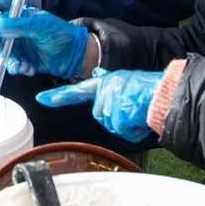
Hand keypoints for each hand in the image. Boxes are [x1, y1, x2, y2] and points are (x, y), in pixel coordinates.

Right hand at [0, 8, 88, 78]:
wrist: (76, 55)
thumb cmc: (60, 33)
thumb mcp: (38, 26)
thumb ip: (15, 25)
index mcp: (21, 18)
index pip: (1, 18)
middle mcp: (19, 32)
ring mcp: (23, 47)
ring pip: (6, 54)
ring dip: (10, 61)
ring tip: (20, 66)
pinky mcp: (27, 61)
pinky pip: (16, 65)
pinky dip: (19, 68)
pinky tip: (29, 69)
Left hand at [36, 68, 163, 142]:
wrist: (163, 94)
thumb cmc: (146, 89)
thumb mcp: (124, 81)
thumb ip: (107, 84)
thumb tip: (95, 75)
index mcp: (105, 82)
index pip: (77, 90)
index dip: (58, 95)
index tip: (41, 99)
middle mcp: (105, 91)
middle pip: (100, 114)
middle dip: (113, 116)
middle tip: (129, 108)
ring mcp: (111, 104)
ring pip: (110, 123)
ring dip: (124, 122)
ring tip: (136, 112)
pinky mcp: (118, 116)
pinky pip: (121, 130)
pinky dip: (132, 129)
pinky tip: (139, 118)